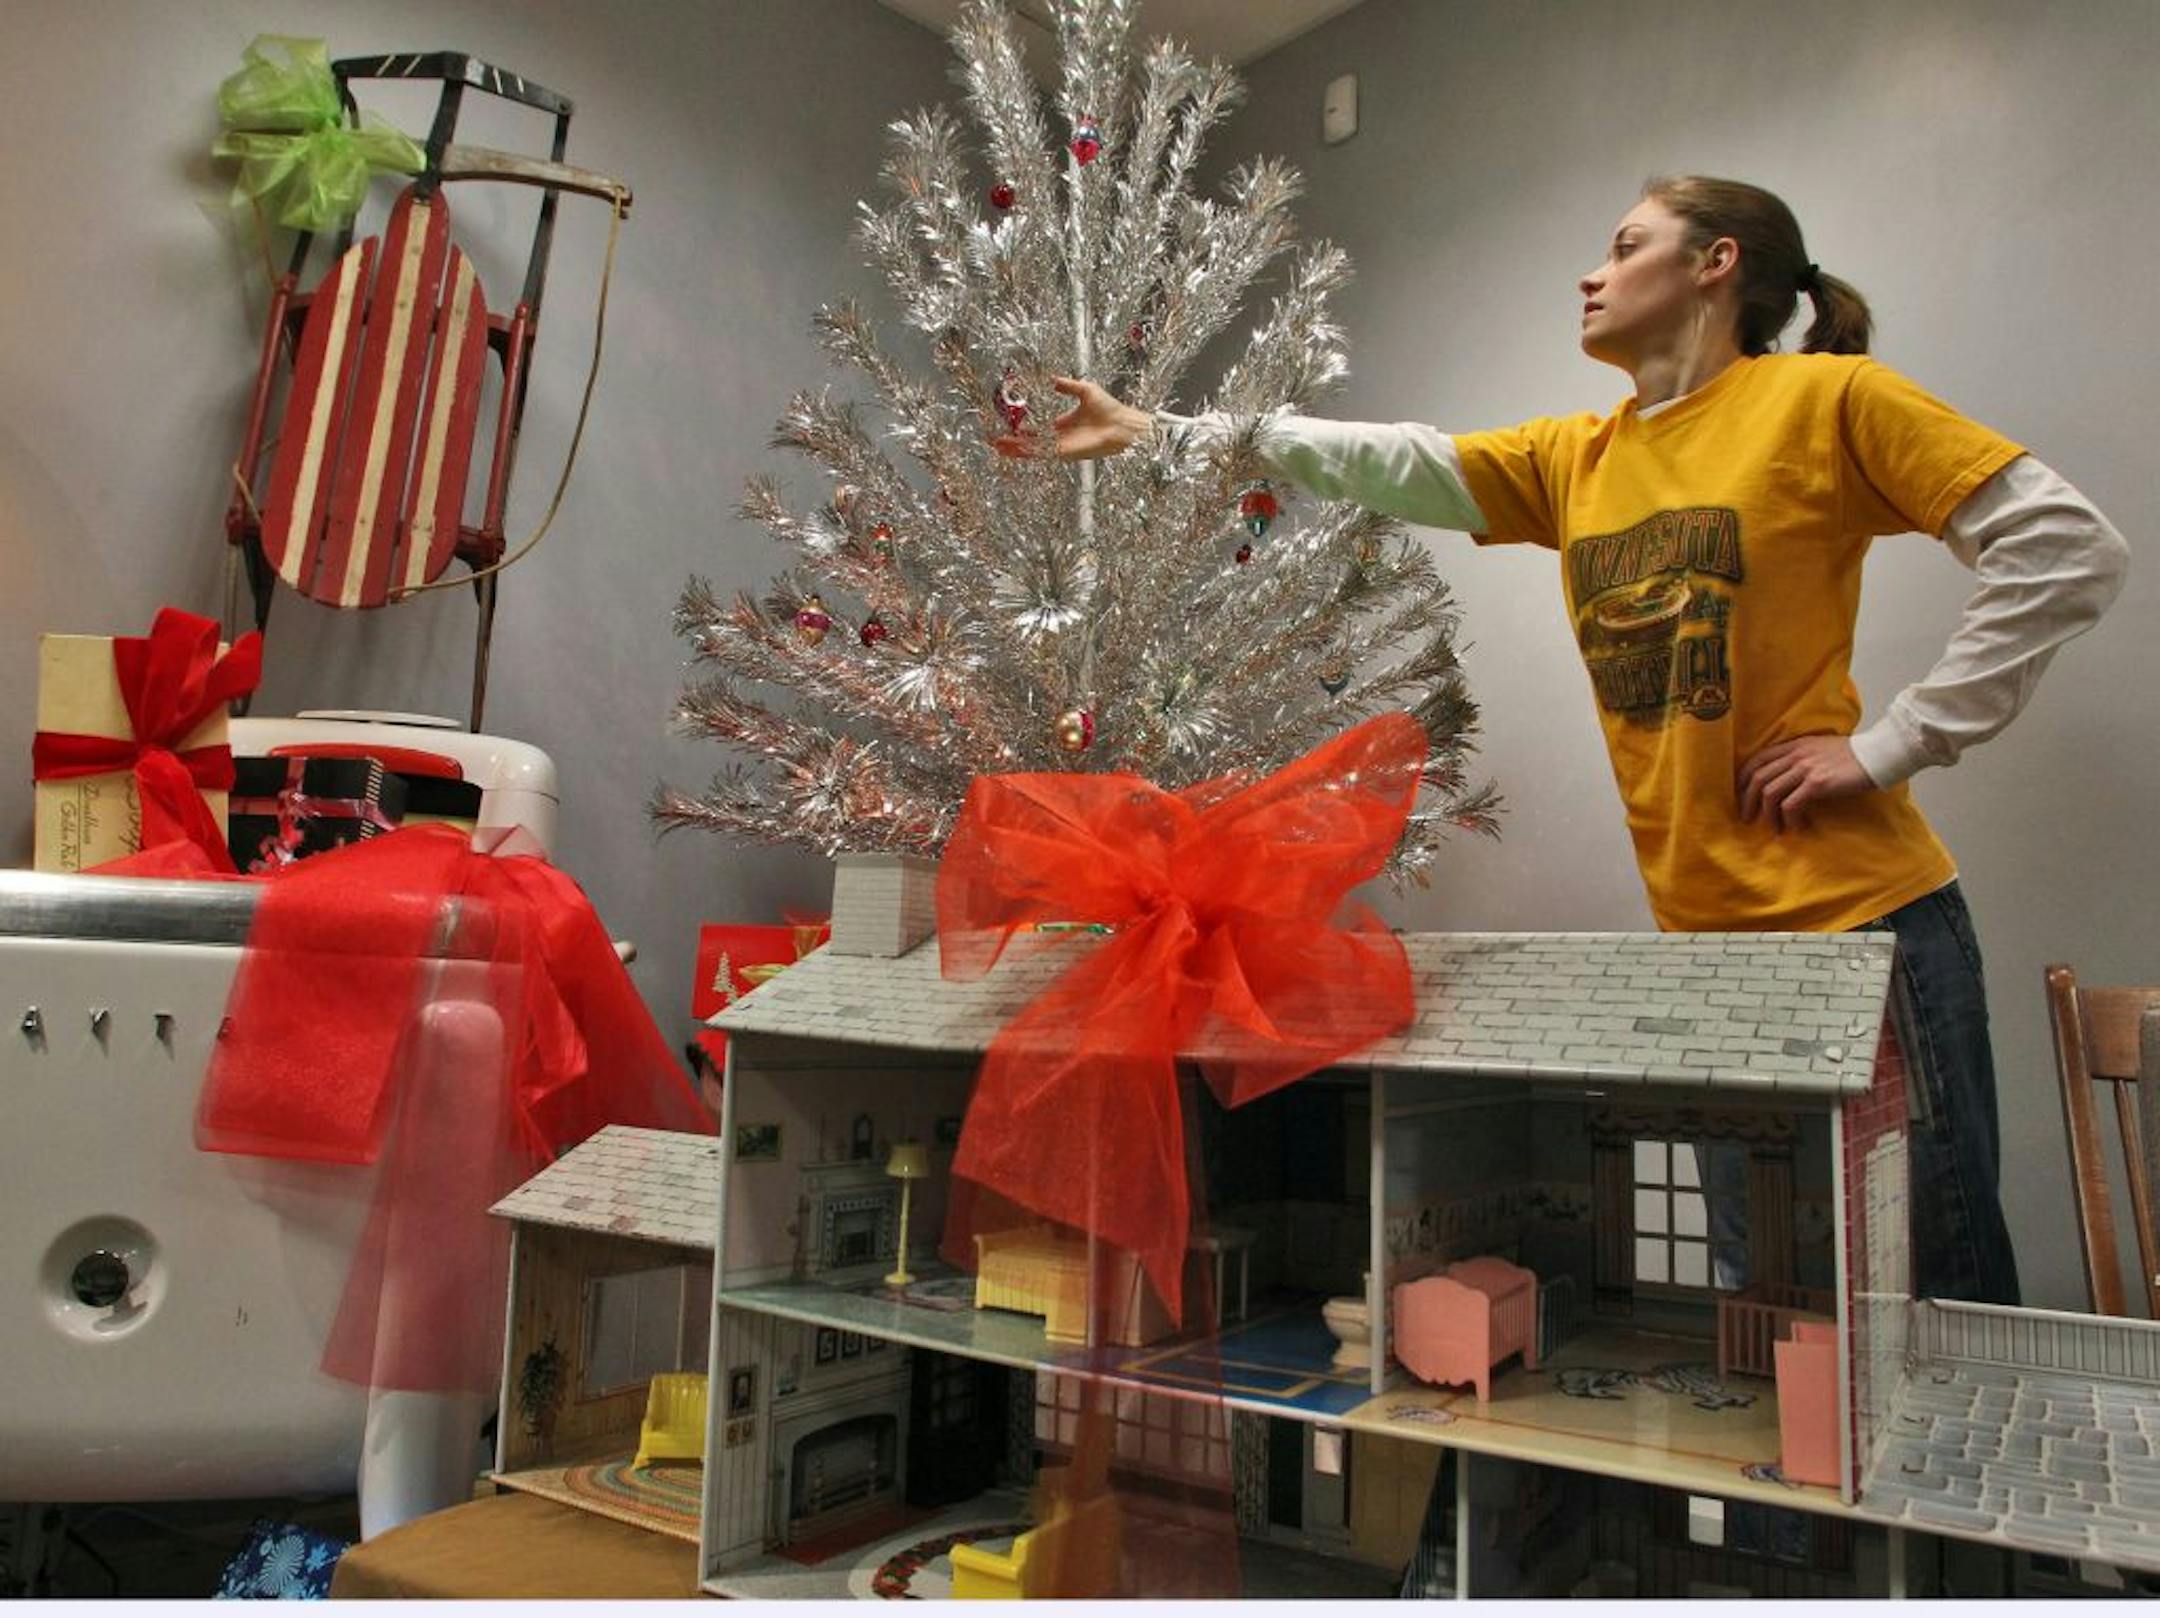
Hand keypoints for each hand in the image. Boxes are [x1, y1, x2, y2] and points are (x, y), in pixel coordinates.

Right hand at [993, 376, 1150, 460]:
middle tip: (994, 441)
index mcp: (1064, 424)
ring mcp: (1061, 446)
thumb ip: (1066, 385)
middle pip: (1031, 442)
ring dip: (1015, 449)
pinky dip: (1027, 452)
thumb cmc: (1109, 408)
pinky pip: (1042, 453)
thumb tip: (1052, 377)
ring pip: (1033, 450)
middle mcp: (1060, 437)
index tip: (1008, 425)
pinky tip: (1014, 450)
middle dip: (1013, 442)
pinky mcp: (1065, 452)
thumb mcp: (1084, 390)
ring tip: (997, 447)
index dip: (1022, 429)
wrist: (1122, 424)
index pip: (1038, 429)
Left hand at [1736, 734, 1873, 832]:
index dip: (1743, 779)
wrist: (1878, 755)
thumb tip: (1786, 779)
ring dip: (1768, 815)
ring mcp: (1805, 768)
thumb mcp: (1820, 749)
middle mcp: (1796, 755)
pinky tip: (1797, 827)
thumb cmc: (1854, 756)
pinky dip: (1789, 819)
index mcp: (1794, 745)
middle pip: (1758, 778)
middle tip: (1747, 818)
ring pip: (1770, 793)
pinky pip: (1791, 804)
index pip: (1757, 760)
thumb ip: (1801, 758)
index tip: (1740, 796)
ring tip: (1773, 828)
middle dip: (1747, 801)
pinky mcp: (1818, 783)